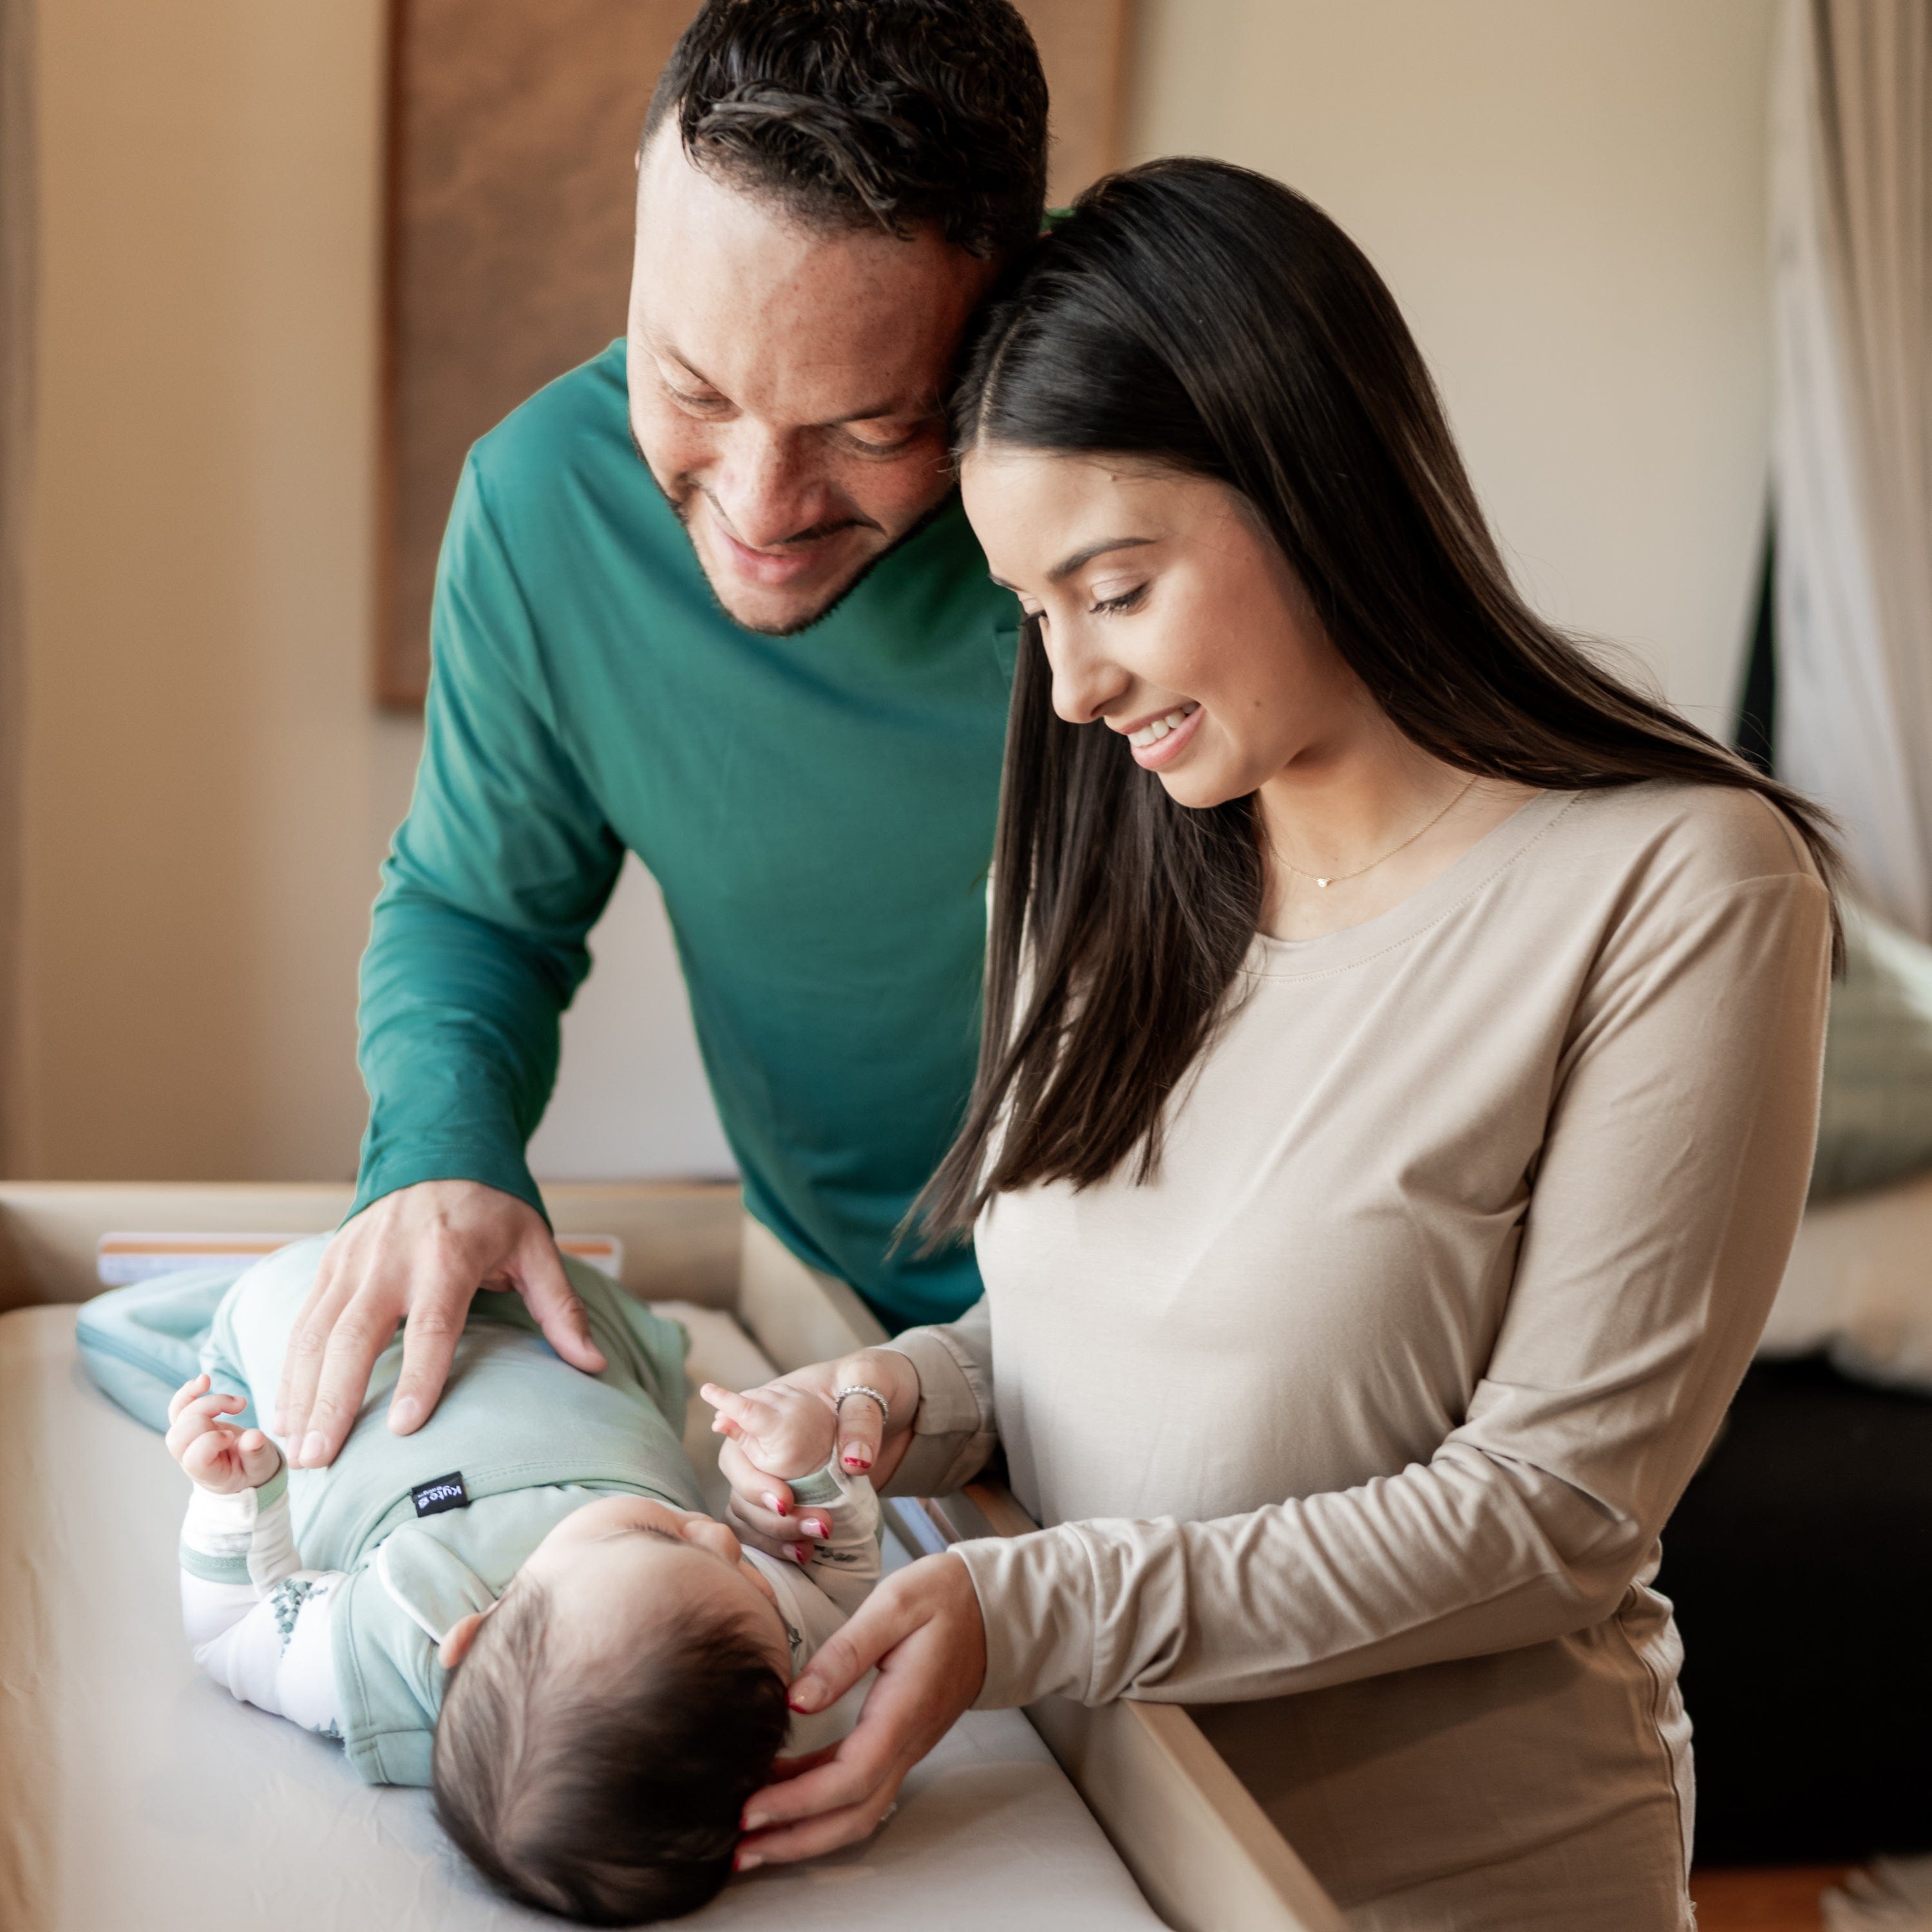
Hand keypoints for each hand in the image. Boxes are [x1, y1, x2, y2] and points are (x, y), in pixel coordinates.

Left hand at [166, 1374, 282, 1493]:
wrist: (245, 1467)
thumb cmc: (252, 1470)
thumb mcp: (261, 1466)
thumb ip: (256, 1453)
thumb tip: (255, 1436)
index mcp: (207, 1473)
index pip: (193, 1457)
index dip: (211, 1442)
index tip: (233, 1436)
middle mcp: (189, 1456)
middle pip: (180, 1433)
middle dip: (207, 1413)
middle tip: (239, 1409)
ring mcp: (187, 1439)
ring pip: (181, 1415)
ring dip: (209, 1401)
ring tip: (239, 1402)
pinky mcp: (191, 1424)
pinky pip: (179, 1406)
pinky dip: (189, 1392)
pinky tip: (205, 1380)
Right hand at [274, 1179, 604, 1469]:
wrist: (439, 1153)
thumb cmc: (492, 1211)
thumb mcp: (536, 1246)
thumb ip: (560, 1308)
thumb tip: (593, 1364)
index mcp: (448, 1255)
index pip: (431, 1325)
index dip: (419, 1376)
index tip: (402, 1427)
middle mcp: (390, 1258)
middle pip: (354, 1336)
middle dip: (334, 1400)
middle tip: (322, 1459)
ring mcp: (352, 1260)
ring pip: (315, 1333)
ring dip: (301, 1393)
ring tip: (296, 1449)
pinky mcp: (329, 1263)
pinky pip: (301, 1322)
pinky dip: (288, 1369)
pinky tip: (285, 1413)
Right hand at [718, 1349, 919, 1561]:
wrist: (906, 1410)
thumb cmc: (879, 1381)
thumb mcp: (871, 1380)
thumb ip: (861, 1415)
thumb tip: (855, 1461)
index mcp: (774, 1406)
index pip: (738, 1432)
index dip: (750, 1472)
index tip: (785, 1496)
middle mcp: (766, 1443)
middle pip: (739, 1482)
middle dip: (765, 1506)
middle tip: (804, 1515)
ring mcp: (779, 1475)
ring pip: (747, 1511)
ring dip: (774, 1531)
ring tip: (811, 1542)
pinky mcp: (796, 1502)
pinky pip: (765, 1529)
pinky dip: (777, 1546)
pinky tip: (805, 1555)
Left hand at [735, 1552, 986, 1868]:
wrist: (994, 1606)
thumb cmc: (946, 1598)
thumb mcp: (894, 1604)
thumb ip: (845, 1651)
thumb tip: (796, 1701)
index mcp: (904, 1710)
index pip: (850, 1778)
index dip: (798, 1802)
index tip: (752, 1809)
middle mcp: (908, 1741)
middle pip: (853, 1815)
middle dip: (795, 1840)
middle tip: (741, 1849)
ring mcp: (907, 1746)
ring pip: (857, 1810)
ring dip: (805, 1831)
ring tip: (753, 1835)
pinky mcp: (900, 1741)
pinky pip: (860, 1787)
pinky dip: (819, 1800)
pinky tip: (784, 1788)